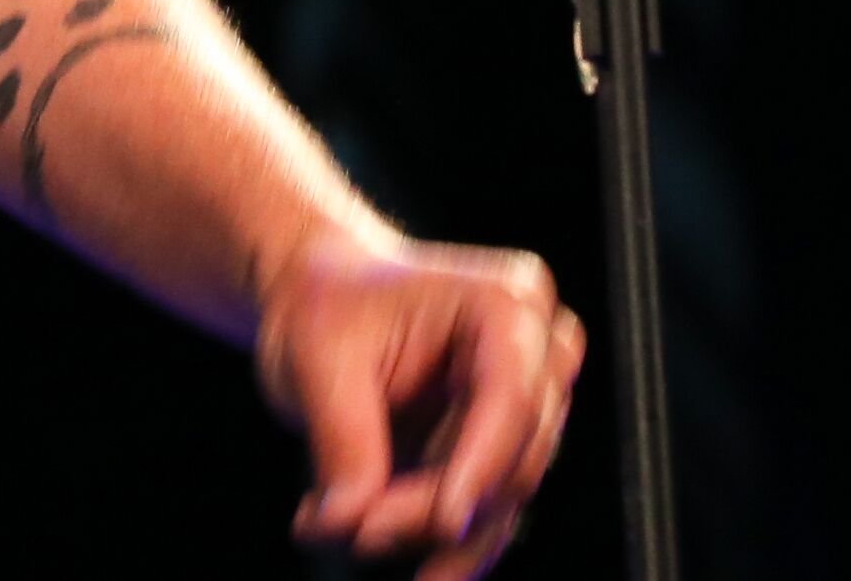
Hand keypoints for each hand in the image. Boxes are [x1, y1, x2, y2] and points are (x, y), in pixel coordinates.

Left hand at [257, 226, 584, 578]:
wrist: (319, 298)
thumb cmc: (325, 303)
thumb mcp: (318, 357)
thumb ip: (342, 442)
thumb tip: (348, 523)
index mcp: (503, 304)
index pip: (511, 395)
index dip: (482, 465)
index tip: (444, 523)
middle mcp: (532, 355)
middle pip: (510, 459)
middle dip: (435, 508)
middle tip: (360, 531)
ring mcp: (522, 408)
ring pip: (502, 500)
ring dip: (436, 541)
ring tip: (356, 537)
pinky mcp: (498, 453)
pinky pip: (487, 516)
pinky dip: (441, 547)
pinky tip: (388, 552)